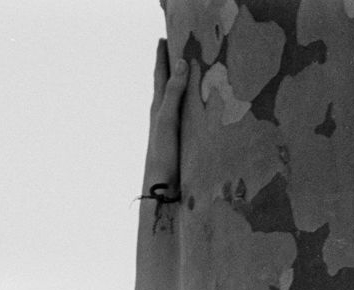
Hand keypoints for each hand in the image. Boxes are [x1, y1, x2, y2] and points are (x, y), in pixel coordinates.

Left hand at [142, 40, 187, 198]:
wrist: (162, 189)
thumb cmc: (162, 154)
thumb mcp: (167, 120)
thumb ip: (173, 92)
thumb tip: (181, 62)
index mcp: (158, 107)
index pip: (159, 74)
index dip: (161, 56)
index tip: (163, 37)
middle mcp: (163, 115)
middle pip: (166, 84)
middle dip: (171, 65)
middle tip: (177, 46)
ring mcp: (171, 127)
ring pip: (176, 98)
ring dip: (181, 83)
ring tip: (188, 69)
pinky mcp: (180, 139)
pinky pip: (186, 113)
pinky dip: (190, 102)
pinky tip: (196, 105)